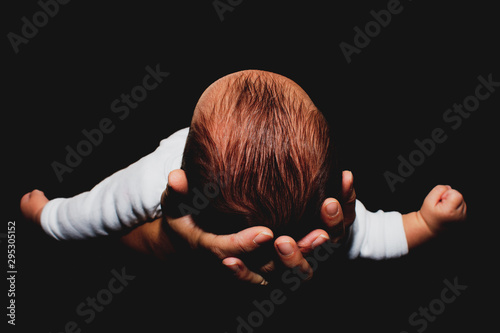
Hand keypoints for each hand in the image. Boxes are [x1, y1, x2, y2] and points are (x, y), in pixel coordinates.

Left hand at [20, 189, 48, 225]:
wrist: (45, 217)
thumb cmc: (39, 205)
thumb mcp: (37, 193)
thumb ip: (35, 191)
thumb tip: (37, 193)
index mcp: (22, 205)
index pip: (26, 197)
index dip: (33, 193)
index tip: (39, 193)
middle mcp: (24, 213)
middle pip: (30, 204)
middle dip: (36, 200)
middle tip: (42, 198)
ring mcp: (30, 218)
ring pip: (34, 210)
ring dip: (39, 207)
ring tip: (45, 204)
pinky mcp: (36, 222)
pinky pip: (38, 215)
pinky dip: (41, 212)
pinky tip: (46, 210)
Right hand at [164, 169, 355, 283]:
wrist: (194, 238)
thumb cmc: (186, 218)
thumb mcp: (175, 206)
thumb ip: (177, 193)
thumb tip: (176, 176)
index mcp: (211, 248)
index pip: (228, 252)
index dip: (247, 245)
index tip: (266, 233)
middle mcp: (238, 261)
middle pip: (268, 267)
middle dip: (293, 256)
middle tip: (316, 236)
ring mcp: (257, 261)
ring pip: (288, 268)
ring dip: (311, 252)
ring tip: (328, 230)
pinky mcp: (271, 255)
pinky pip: (298, 258)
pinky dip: (317, 243)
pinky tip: (332, 211)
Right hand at [419, 185, 466, 234]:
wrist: (430, 229)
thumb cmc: (428, 215)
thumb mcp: (428, 200)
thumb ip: (438, 190)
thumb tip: (449, 187)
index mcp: (450, 211)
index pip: (456, 193)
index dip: (447, 194)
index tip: (440, 201)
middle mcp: (459, 216)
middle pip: (459, 197)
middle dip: (450, 198)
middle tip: (441, 206)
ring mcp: (463, 219)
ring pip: (461, 202)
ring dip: (453, 203)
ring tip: (445, 210)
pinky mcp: (464, 220)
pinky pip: (462, 207)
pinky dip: (456, 208)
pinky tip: (449, 213)